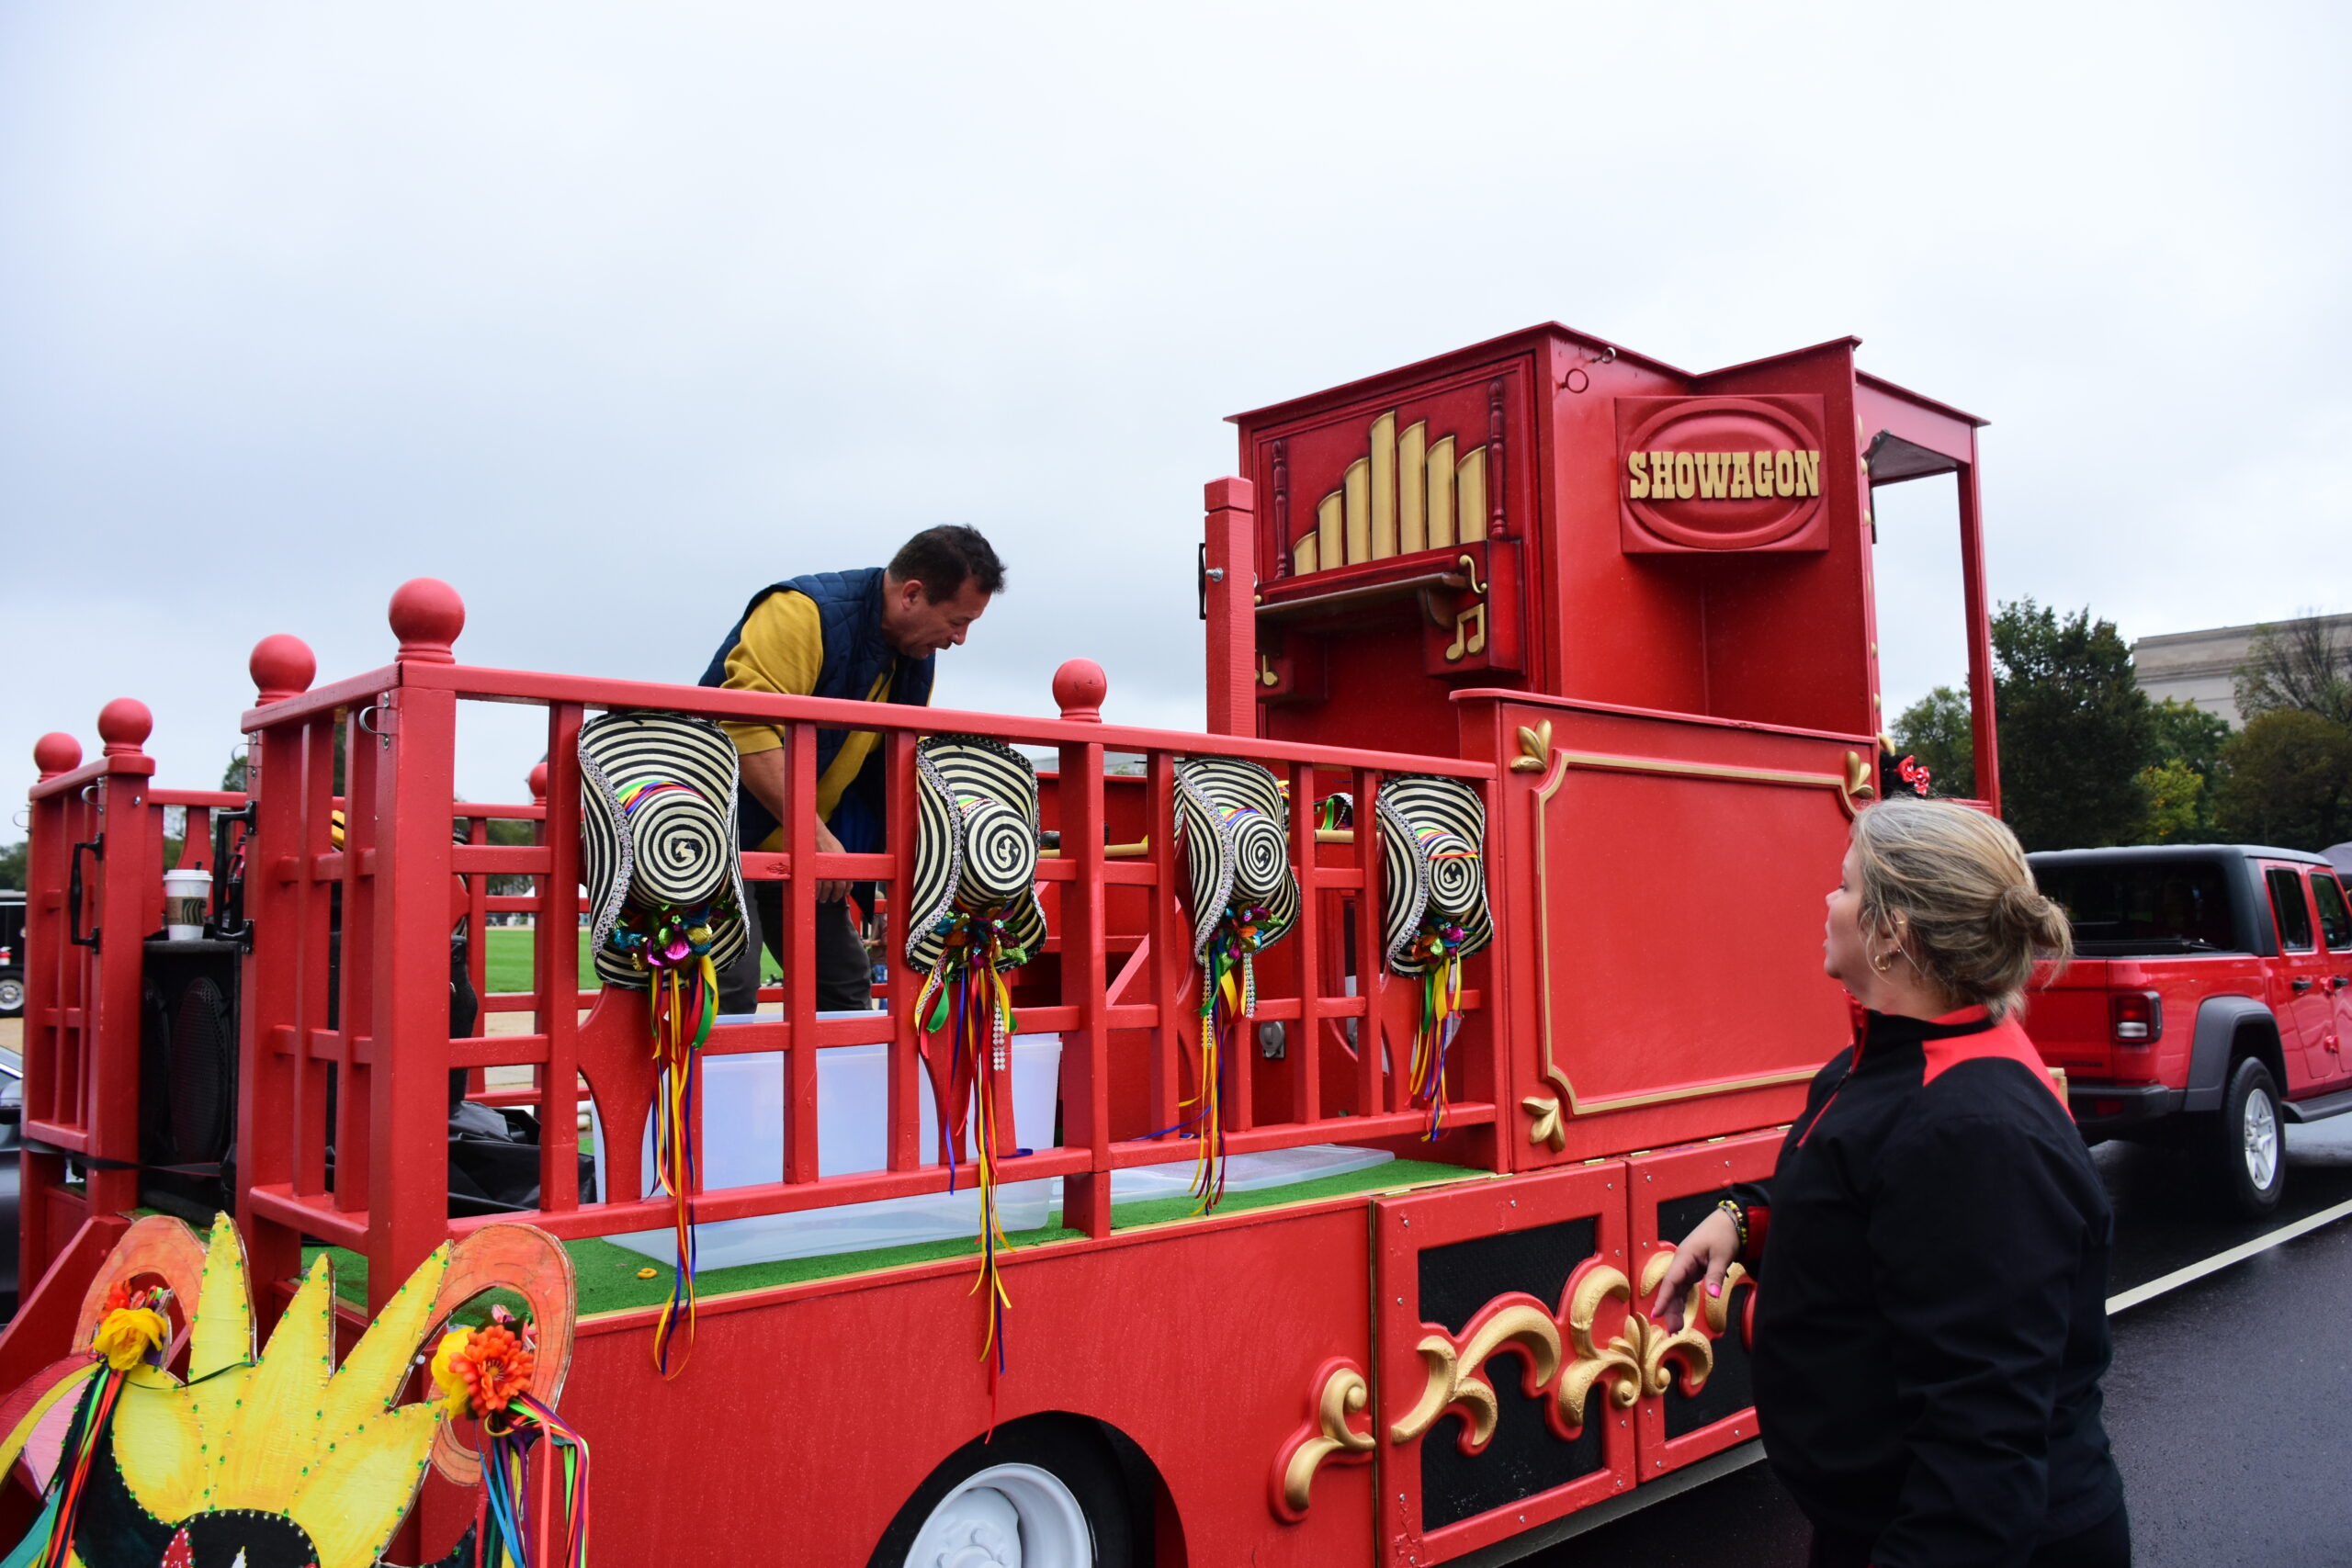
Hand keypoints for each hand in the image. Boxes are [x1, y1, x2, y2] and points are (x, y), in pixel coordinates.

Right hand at [813, 818, 849, 902]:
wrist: (816, 834)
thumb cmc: (827, 841)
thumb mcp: (840, 852)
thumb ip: (842, 865)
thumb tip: (844, 876)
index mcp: (844, 864)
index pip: (849, 882)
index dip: (847, 891)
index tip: (844, 894)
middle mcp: (836, 868)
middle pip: (838, 888)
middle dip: (836, 896)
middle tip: (833, 899)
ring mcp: (825, 870)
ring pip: (826, 889)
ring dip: (824, 896)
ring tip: (822, 898)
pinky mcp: (815, 871)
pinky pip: (816, 885)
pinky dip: (816, 891)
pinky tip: (815, 893)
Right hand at [1648, 1208, 1741, 1333]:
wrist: (1730, 1221)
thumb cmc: (1723, 1234)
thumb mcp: (1722, 1255)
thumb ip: (1716, 1276)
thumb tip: (1713, 1296)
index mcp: (1684, 1257)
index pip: (1671, 1281)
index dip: (1663, 1298)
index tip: (1656, 1313)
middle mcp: (1682, 1263)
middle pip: (1672, 1289)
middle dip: (1670, 1310)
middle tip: (1672, 1331)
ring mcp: (1687, 1266)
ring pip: (1676, 1291)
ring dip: (1675, 1308)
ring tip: (1676, 1328)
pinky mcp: (1693, 1270)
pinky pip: (1683, 1288)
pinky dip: (1681, 1301)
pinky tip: (1680, 1314)